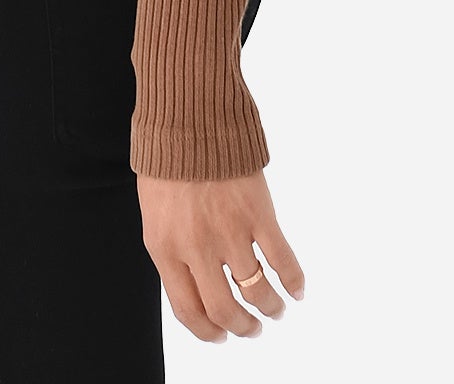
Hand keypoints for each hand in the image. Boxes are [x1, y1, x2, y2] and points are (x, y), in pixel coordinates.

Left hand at [137, 169, 304, 341]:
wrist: (187, 116)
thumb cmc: (167, 161)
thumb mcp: (155, 211)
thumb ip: (173, 249)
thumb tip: (196, 283)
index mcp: (165, 248)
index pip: (188, 310)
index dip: (207, 331)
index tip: (221, 336)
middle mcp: (197, 247)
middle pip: (225, 309)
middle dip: (242, 327)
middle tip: (252, 329)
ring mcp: (230, 231)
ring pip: (256, 291)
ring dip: (270, 308)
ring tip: (276, 310)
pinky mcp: (258, 213)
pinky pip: (282, 260)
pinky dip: (294, 280)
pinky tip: (297, 289)